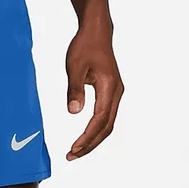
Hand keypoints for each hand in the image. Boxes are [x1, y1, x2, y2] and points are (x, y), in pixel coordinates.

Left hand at [65, 23, 123, 160]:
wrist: (96, 32)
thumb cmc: (85, 46)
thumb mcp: (74, 66)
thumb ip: (74, 89)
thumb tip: (74, 112)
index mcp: (110, 88)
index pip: (99, 120)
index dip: (87, 137)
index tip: (73, 148)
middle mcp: (117, 93)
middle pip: (106, 127)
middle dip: (90, 144)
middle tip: (71, 156)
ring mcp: (115, 94)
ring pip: (107, 124)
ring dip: (93, 139)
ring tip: (76, 151)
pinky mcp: (111, 93)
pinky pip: (105, 117)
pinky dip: (95, 130)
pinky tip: (84, 137)